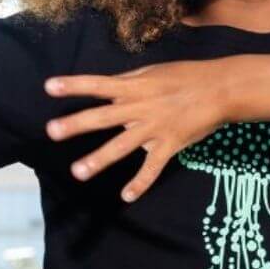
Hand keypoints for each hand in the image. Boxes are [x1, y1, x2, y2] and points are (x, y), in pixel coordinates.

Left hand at [44, 58, 238, 202]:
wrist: (221, 89)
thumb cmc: (186, 76)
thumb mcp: (154, 71)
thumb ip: (129, 82)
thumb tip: (107, 89)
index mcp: (134, 86)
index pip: (98, 84)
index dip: (73, 85)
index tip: (48, 87)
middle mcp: (140, 107)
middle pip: (103, 117)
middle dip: (76, 124)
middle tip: (52, 132)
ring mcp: (154, 128)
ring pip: (122, 146)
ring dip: (99, 159)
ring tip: (78, 172)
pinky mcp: (170, 144)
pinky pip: (151, 167)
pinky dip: (140, 183)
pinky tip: (126, 196)